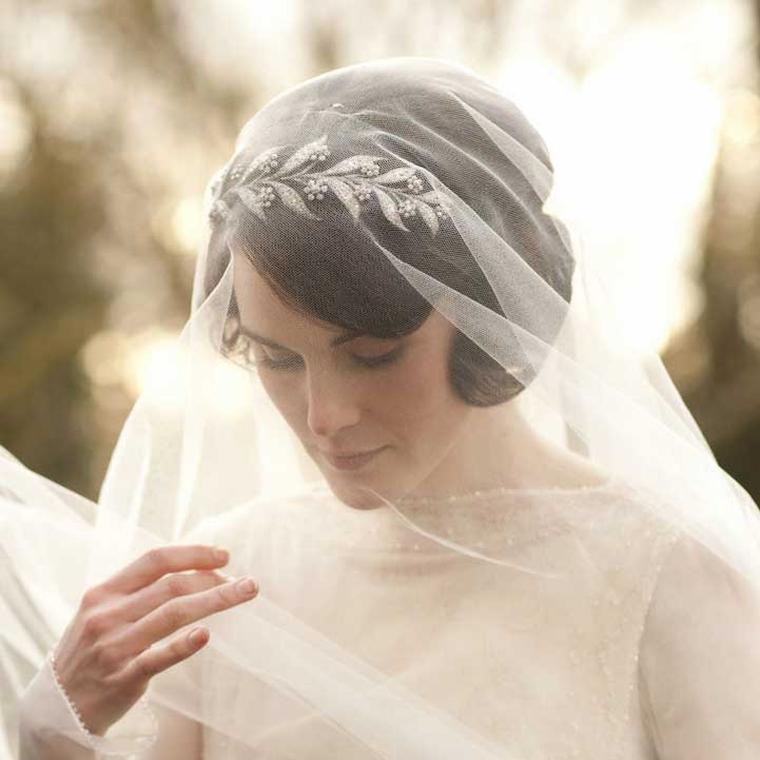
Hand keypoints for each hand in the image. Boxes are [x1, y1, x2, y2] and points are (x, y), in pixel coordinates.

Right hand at [51, 544, 258, 735]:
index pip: (155, 561)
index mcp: (104, 592)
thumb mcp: (103, 612)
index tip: (224, 555)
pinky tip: (206, 634)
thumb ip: (139, 591)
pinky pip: (158, 657)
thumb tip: (194, 570)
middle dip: (214, 578)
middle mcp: (108, 615)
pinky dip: (183, 645)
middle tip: (247, 582)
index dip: (193, 553)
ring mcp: (114, 646)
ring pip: (173, 614)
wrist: (56, 707)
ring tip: (244, 593)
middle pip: (171, 586)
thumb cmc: (91, 651)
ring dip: (215, 600)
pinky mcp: (122, 678)